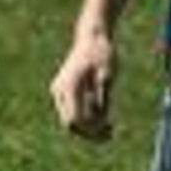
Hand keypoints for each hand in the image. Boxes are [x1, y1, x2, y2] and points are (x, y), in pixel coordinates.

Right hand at [49, 28, 118, 142]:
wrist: (92, 35)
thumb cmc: (103, 53)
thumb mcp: (108, 75)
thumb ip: (103, 99)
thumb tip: (100, 123)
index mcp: (69, 86)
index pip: (74, 119)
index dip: (90, 130)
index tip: (109, 129)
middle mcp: (60, 91)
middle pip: (70, 123)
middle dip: (89, 132)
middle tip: (110, 135)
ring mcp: (59, 91)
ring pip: (70, 119)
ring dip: (88, 127)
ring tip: (110, 130)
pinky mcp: (64, 91)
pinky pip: (72, 111)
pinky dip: (86, 117)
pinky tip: (105, 118)